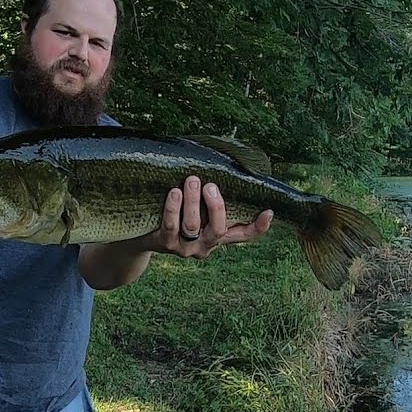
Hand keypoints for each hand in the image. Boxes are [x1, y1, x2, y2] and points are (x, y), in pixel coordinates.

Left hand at [144, 176, 272, 258]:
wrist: (142, 235)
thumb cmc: (176, 212)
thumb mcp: (197, 207)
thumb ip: (211, 195)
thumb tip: (226, 164)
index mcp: (218, 236)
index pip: (244, 235)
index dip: (258, 227)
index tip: (268, 212)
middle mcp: (205, 245)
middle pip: (218, 230)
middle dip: (216, 206)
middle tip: (210, 186)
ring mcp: (185, 248)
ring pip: (193, 226)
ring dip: (193, 202)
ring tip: (192, 181)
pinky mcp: (165, 244)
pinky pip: (171, 226)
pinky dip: (173, 208)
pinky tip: (174, 193)